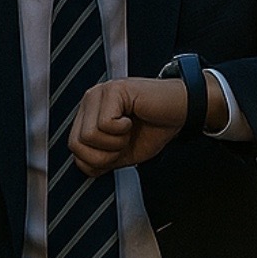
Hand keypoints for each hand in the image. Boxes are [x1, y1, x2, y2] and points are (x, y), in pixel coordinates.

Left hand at [69, 76, 190, 175]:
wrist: (181, 111)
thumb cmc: (156, 127)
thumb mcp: (123, 153)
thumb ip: (100, 160)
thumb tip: (85, 167)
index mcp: (89, 115)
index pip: (74, 148)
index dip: (97, 161)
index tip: (118, 150)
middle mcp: (90, 101)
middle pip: (76, 144)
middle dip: (105, 154)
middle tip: (124, 142)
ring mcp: (100, 93)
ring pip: (88, 135)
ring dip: (115, 141)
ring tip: (129, 130)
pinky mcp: (113, 90)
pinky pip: (105, 124)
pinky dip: (123, 130)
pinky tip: (132, 119)